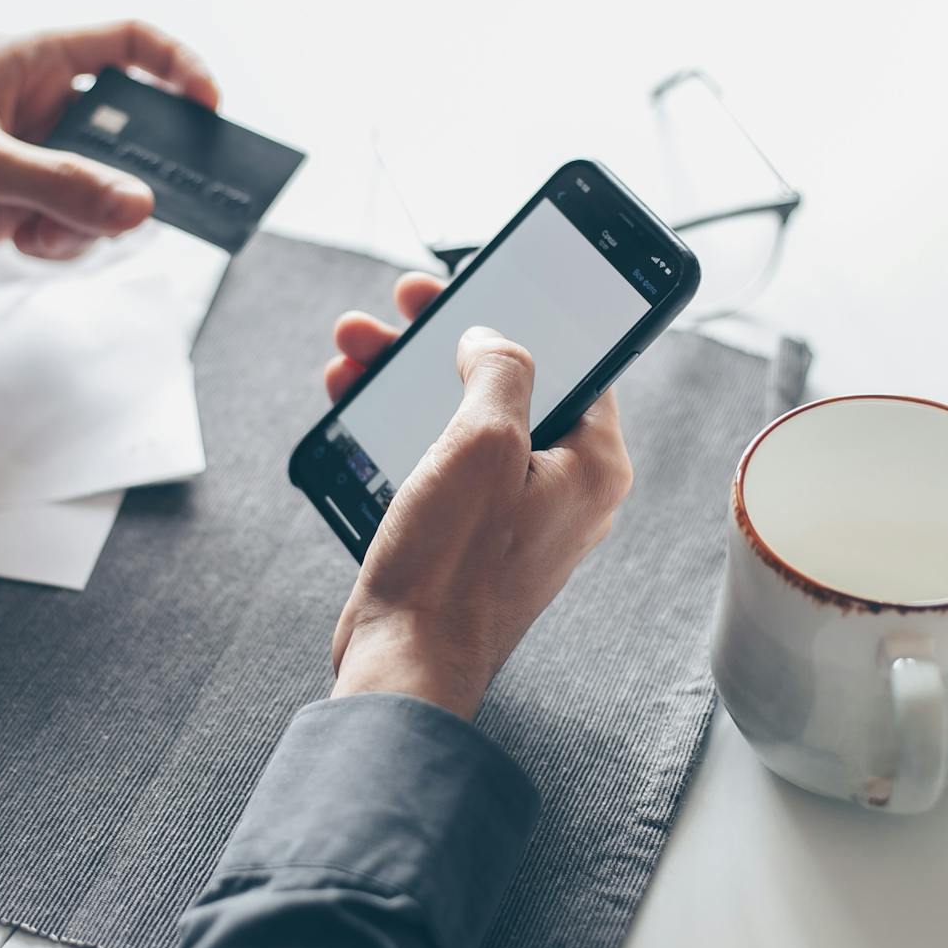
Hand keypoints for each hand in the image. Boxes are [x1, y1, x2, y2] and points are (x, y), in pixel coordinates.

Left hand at [0, 21, 219, 275]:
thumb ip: (62, 185)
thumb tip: (139, 208)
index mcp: (25, 61)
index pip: (125, 45)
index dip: (176, 69)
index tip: (208, 110)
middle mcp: (33, 103)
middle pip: (125, 125)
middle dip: (141, 167)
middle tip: (160, 200)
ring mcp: (27, 156)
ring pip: (104, 185)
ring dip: (93, 216)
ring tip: (49, 231)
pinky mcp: (13, 204)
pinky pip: (74, 221)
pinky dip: (64, 239)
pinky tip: (25, 244)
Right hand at [321, 275, 634, 718]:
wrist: (404, 663)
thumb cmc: (451, 567)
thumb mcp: (482, 442)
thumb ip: (500, 369)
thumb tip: (490, 341)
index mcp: (594, 465)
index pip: (580, 361)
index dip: (525, 313)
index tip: (479, 283)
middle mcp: (564, 489)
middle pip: (511, 384)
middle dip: (445, 340)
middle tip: (402, 306)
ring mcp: (514, 515)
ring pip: (464, 418)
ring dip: (407, 377)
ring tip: (354, 349)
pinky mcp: (467, 535)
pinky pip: (439, 459)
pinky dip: (399, 426)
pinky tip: (353, 401)